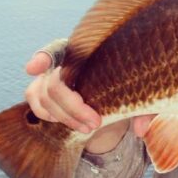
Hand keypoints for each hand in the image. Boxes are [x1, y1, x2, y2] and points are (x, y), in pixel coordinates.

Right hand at [24, 49, 153, 152]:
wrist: (116, 89)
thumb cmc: (129, 84)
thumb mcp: (142, 93)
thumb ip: (145, 107)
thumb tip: (141, 130)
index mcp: (85, 49)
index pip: (58, 48)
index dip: (42, 57)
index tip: (33, 68)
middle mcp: (63, 59)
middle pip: (55, 84)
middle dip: (73, 108)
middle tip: (95, 124)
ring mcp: (49, 74)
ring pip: (44, 97)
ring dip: (66, 117)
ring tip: (89, 128)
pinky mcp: (42, 89)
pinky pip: (37, 104)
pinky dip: (51, 116)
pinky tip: (70, 122)